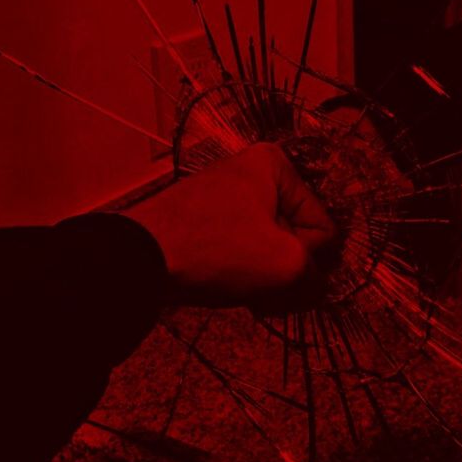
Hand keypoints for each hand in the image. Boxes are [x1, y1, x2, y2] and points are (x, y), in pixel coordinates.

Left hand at [124, 143, 336, 310]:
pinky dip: (242, 273)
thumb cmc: (220, 250)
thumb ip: (316, 276)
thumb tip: (314, 284)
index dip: (311, 262)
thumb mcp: (286, 266)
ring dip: (266, 278)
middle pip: (294, 237)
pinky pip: (240, 249)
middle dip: (287, 272)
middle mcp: (251, 173)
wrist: (139, 259)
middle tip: (271, 294)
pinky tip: (231, 289)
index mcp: (276, 166)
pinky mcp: (204, 220)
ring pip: (267, 248)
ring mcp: (225, 196)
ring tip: (249, 295)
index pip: (323, 228)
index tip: (293, 282)